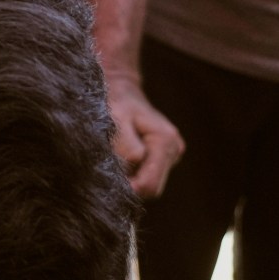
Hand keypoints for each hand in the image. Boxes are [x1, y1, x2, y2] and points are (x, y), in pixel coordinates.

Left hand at [105, 75, 183, 197]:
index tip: (105, 184)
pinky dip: (131, 174)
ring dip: (130, 180)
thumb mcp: (116, 118)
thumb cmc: (116, 100)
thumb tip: (131, 166)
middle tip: (104, 175)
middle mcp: (174, 151)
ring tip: (110, 163)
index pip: (150, 183)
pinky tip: (117, 162)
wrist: (121, 90)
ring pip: (149, 184)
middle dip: (129, 186)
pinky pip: (146, 176)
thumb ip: (124, 143)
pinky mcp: (162, 158)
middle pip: (152, 188)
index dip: (128, 189)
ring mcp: (170, 156)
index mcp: (166, 141)